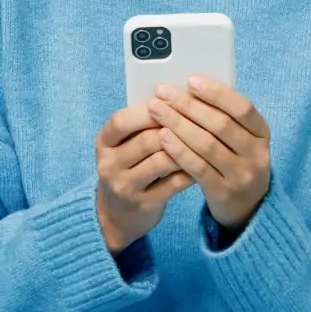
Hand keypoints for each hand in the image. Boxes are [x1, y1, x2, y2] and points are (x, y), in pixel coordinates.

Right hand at [95, 103, 196, 255]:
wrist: (115, 215)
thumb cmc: (129, 167)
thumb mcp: (125, 145)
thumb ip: (144, 124)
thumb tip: (178, 96)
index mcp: (104, 143)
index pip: (121, 121)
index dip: (147, 110)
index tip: (173, 100)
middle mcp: (109, 165)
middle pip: (146, 140)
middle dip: (176, 127)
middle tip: (200, 118)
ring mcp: (125, 187)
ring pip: (162, 161)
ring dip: (186, 148)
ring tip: (206, 138)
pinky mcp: (144, 204)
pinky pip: (173, 183)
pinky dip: (191, 170)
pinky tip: (205, 162)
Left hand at [147, 75, 270, 230]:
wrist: (248, 208)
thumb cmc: (236, 162)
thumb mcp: (241, 140)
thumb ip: (224, 117)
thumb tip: (191, 89)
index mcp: (262, 133)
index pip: (242, 107)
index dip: (216, 93)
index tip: (191, 80)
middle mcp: (257, 154)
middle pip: (221, 124)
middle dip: (189, 105)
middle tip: (163, 93)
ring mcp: (242, 175)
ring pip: (207, 145)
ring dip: (179, 124)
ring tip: (157, 111)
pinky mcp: (224, 192)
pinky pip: (198, 168)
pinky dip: (179, 150)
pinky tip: (163, 137)